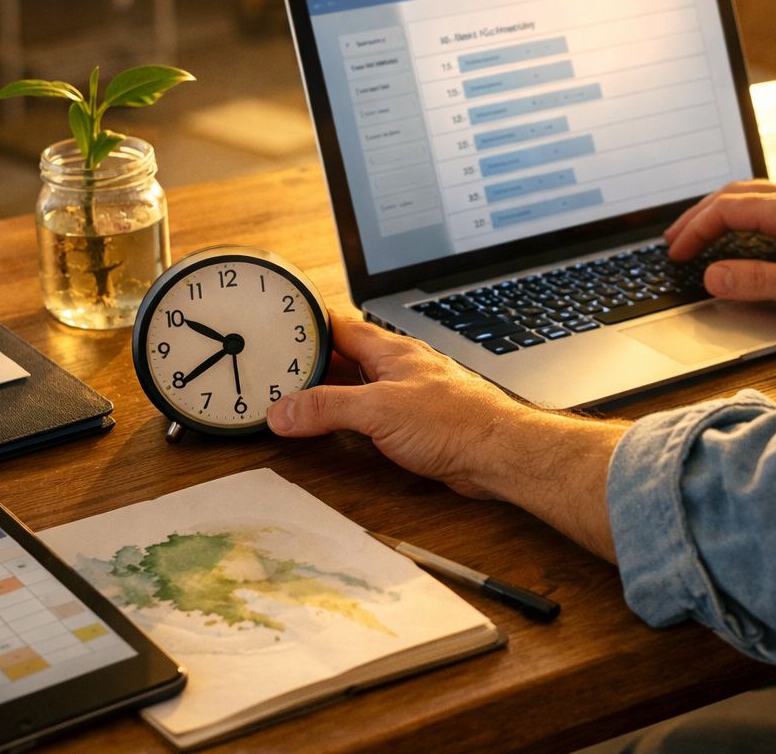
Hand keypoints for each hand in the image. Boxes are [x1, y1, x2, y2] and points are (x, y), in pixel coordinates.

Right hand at [267, 311, 624, 558]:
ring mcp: (407, 393)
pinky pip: (372, 410)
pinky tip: (340, 425)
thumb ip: (328, 408)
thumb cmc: (455, 421)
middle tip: (278, 368)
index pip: (338, 324)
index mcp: (389, 350)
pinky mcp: (415, 421)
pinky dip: (349, 414)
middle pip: (346, 354)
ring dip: (331, 388)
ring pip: (359, 383)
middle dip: (313, 359)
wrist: (498, 452)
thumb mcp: (379, 411)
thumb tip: (283, 411)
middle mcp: (398, 366)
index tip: (277, 325)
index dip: (307, 322)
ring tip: (298, 395)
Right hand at [664, 181, 775, 315]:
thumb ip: (756, 280)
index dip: (695, 231)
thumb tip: (712, 276)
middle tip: (674, 239)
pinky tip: (746, 229)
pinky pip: (772, 199)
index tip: (676, 253)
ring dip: (720, 210)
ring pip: (753, 193)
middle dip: (698, 215)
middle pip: (734, 193)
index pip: (726, 209)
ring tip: (700, 232)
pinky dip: (744, 211)